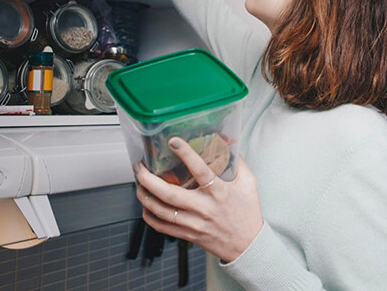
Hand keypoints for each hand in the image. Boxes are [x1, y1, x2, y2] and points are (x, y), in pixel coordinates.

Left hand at [134, 137, 263, 262]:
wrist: (248, 246)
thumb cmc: (248, 213)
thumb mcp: (248, 183)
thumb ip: (238, 162)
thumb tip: (228, 142)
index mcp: (219, 192)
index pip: (200, 170)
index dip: (186, 154)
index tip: (173, 142)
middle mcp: (204, 208)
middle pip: (170, 194)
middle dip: (149, 179)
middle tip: (140, 167)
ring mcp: (194, 223)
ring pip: (161, 211)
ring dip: (144, 196)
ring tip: (138, 183)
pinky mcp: (188, 235)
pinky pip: (162, 227)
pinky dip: (149, 215)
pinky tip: (146, 205)